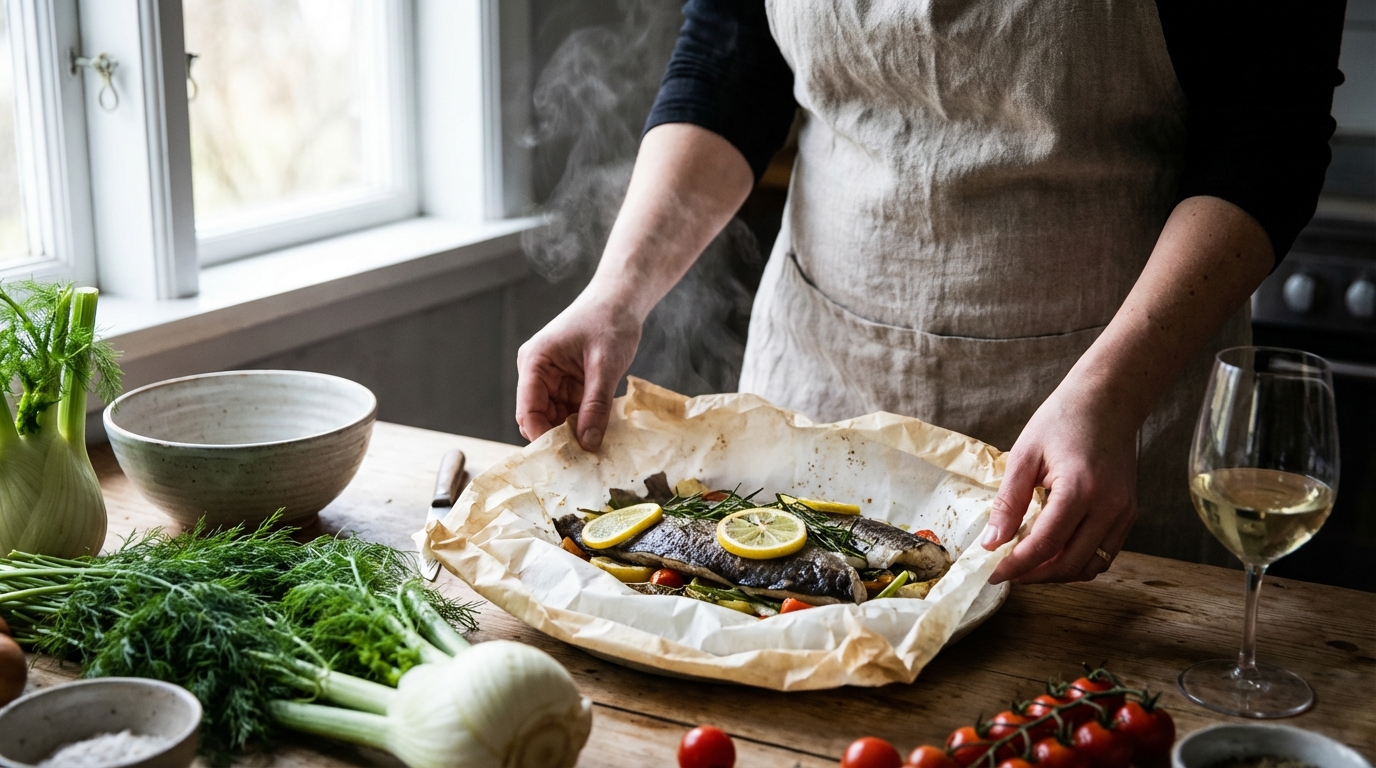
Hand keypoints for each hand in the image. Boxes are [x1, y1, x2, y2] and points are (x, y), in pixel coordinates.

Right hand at [515, 293, 641, 450]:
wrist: (622, 300)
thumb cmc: (609, 321)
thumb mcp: (605, 366)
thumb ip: (595, 405)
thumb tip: (588, 443)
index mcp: (535, 362)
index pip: (528, 410)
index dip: (542, 437)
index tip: (566, 458)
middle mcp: (537, 372)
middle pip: (538, 419)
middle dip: (558, 439)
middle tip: (583, 460)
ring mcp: (552, 379)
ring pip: (555, 419)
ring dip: (572, 433)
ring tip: (594, 449)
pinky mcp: (568, 383)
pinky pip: (570, 411)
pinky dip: (583, 422)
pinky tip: (599, 433)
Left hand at [982, 378, 1139, 583]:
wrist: (1107, 401)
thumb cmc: (1063, 420)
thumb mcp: (1025, 455)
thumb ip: (1008, 502)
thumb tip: (991, 542)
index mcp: (1080, 490)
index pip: (1045, 545)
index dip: (1016, 566)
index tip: (993, 574)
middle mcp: (1109, 507)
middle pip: (1069, 564)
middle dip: (1034, 575)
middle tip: (1008, 573)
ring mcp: (1124, 513)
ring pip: (1091, 566)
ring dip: (1058, 572)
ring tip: (1029, 564)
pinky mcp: (1128, 513)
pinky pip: (1105, 553)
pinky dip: (1078, 560)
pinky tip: (1053, 551)